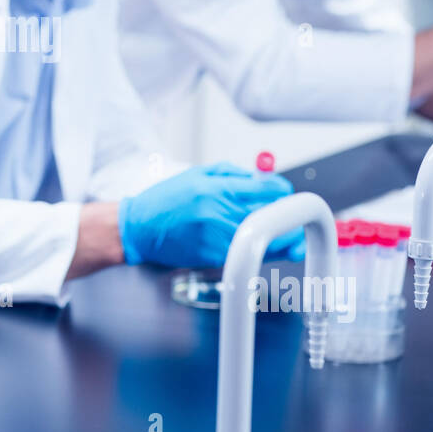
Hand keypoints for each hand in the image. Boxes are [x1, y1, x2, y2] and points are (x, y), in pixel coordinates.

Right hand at [119, 162, 301, 266]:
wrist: (139, 228)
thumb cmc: (165, 200)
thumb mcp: (197, 175)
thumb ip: (232, 174)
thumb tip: (262, 179)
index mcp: (215, 188)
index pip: (264, 190)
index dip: (282, 191)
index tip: (286, 193)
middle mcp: (218, 212)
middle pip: (269, 216)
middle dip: (286, 217)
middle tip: (294, 217)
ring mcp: (216, 237)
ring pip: (262, 239)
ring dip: (279, 238)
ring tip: (286, 236)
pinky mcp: (213, 256)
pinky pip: (245, 254)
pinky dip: (257, 250)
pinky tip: (259, 246)